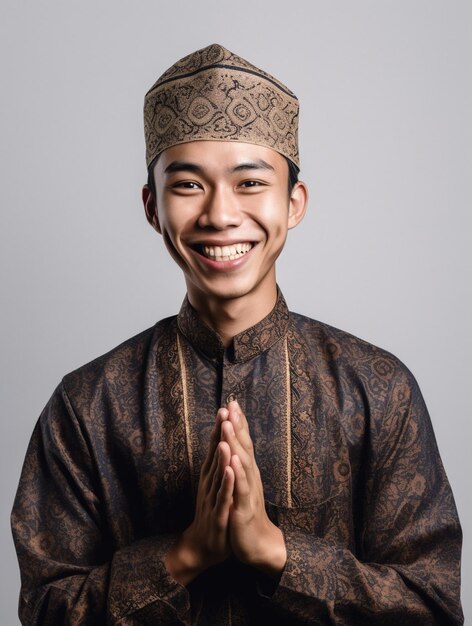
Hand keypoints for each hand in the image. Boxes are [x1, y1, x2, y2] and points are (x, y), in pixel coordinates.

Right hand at [165, 407, 233, 584]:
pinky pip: (224, 496)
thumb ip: (219, 464)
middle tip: (223, 410)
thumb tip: (223, 442)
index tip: (227, 406)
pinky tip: (231, 470)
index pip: (216, 446)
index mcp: (211, 475)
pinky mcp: (218, 513)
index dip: (221, 427)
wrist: (204, 545)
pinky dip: (227, 483)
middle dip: (220, 433)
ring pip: (218, 473)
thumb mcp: (216, 485)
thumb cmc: (213, 512)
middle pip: (215, 454)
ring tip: (225, 436)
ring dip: (221, 455)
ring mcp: (213, 497)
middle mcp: (210, 482)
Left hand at [221, 400, 286, 576]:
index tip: (232, 402)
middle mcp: (250, 476)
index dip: (238, 422)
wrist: (258, 544)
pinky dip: (236, 473)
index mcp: (248, 471)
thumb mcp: (244, 485)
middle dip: (237, 425)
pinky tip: (232, 460)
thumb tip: (237, 443)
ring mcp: (248, 491)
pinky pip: (240, 488)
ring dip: (235, 443)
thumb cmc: (247, 512)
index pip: (243, 442)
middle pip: (244, 446)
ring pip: (242, 463)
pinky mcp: (244, 507)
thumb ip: (241, 464)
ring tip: (228, 424)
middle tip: (232, 405)